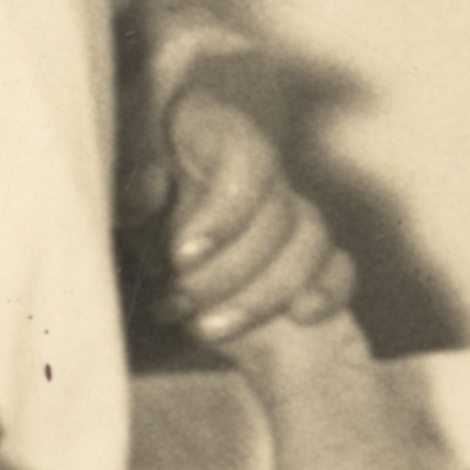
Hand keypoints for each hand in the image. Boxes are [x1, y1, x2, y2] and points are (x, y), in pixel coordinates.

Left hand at [118, 0, 352, 349]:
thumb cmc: (144, 225)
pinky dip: (327, 290)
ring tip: (204, 329)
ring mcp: (295, 214)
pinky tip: (300, 317)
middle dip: (227, 272)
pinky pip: (341, 267)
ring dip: (263, 295)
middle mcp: (264, 174)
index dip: (224, 212)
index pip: (249, 161)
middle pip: (278, 213)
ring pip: (310, 240)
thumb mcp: (128, 210)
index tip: (182, 257)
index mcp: (218, 140)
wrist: (164, 275)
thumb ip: (135, 193)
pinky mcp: (316, 258)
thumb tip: (151, 185)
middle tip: (174, 304)